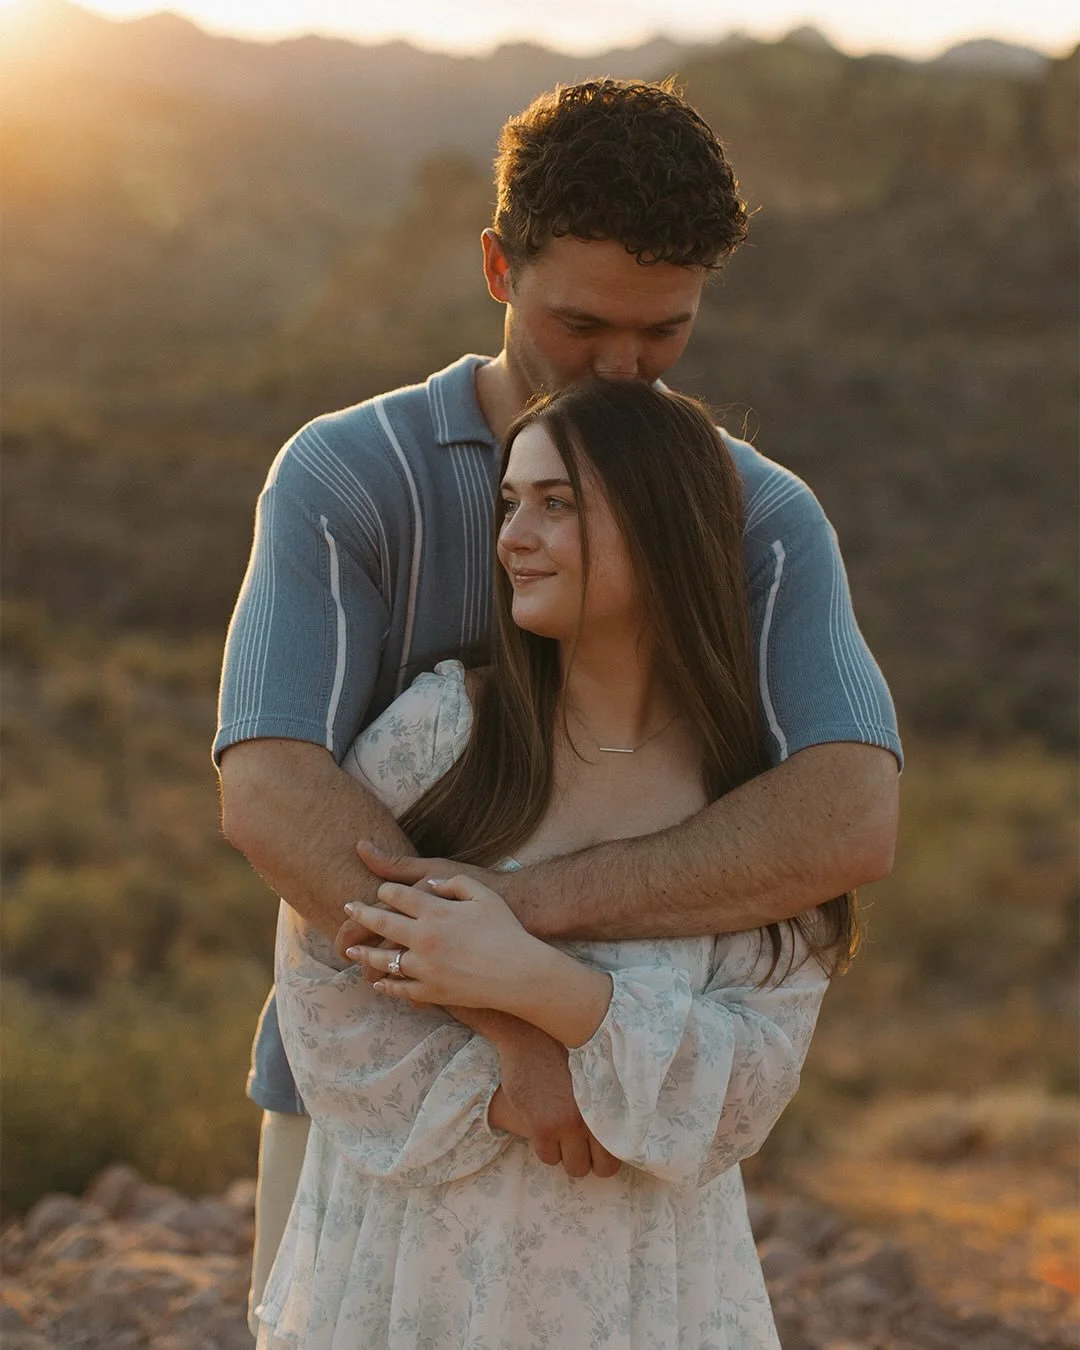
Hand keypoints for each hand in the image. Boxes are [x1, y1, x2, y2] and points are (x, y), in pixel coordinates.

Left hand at [346, 873, 535, 1010]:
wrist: (519, 972)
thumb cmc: (506, 929)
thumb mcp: (483, 894)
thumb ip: (453, 883)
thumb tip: (429, 883)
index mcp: (435, 911)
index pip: (397, 895)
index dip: (385, 891)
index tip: (380, 890)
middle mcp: (423, 937)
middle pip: (381, 923)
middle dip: (361, 913)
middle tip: (348, 908)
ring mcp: (424, 967)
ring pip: (382, 960)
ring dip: (363, 954)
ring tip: (351, 951)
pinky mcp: (430, 991)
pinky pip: (399, 988)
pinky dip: (385, 984)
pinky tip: (377, 981)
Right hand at [497, 1027, 620, 1178]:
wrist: (534, 1037)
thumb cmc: (567, 1055)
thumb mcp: (598, 1079)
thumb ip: (609, 1108)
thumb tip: (620, 1139)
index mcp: (612, 1107)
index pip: (622, 1154)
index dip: (607, 1155)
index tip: (597, 1147)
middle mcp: (596, 1119)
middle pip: (603, 1169)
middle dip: (592, 1159)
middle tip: (577, 1144)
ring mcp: (569, 1124)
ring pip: (574, 1167)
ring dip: (567, 1153)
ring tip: (559, 1131)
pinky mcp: (543, 1127)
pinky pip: (549, 1158)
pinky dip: (545, 1148)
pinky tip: (541, 1126)